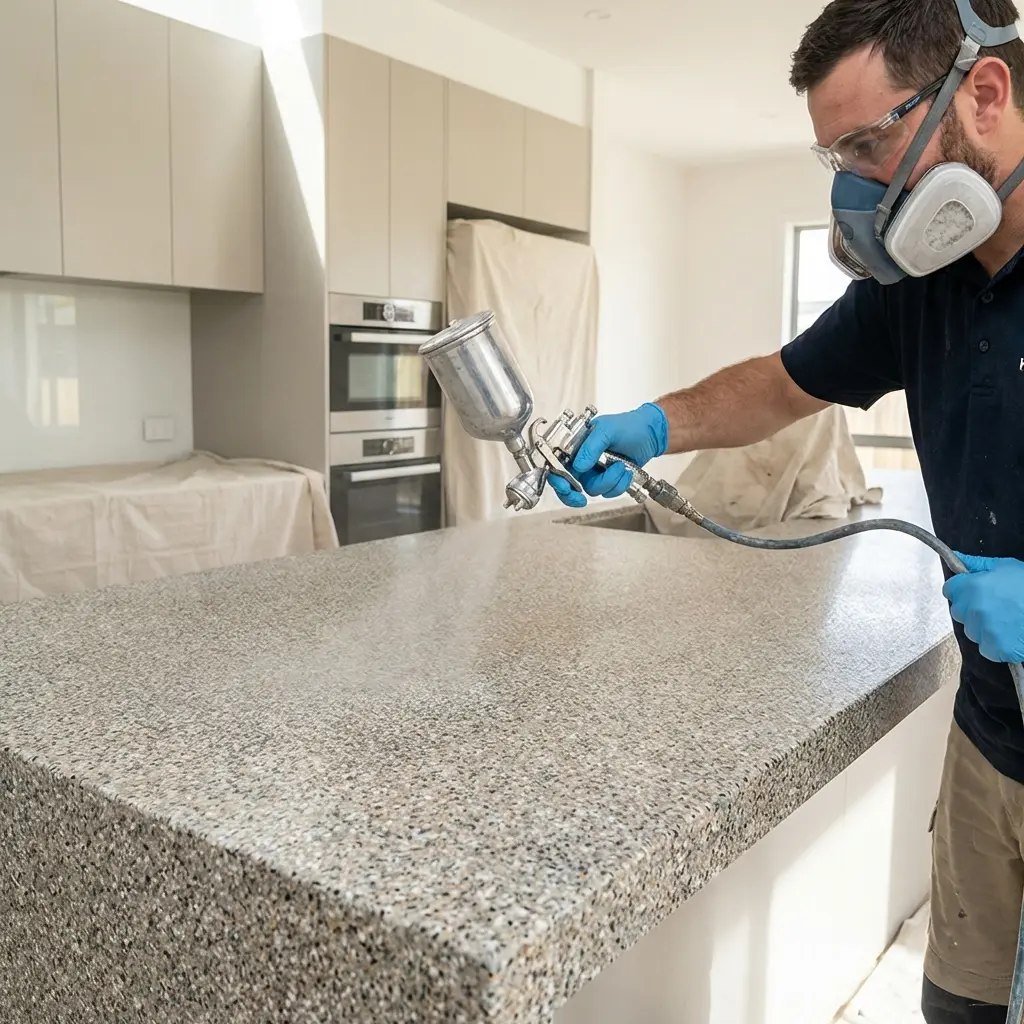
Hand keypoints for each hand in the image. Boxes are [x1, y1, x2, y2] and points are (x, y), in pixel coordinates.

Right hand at [548, 403, 668, 507]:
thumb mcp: (607, 430)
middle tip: (581, 499)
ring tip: (621, 466)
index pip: (556, 464)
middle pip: (568, 484)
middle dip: (573, 495)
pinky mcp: (608, 480)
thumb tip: (578, 466)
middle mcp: (581, 460)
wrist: (650, 434)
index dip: (556, 478)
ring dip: (609, 481)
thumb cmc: (628, 425)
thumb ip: (591, 447)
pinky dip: (619, 485)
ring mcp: (594, 471)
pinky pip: (608, 492)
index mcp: (575, 445)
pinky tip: (626, 471)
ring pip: (592, 489)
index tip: (564, 487)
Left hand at [942, 553, 1023, 662]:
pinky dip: (995, 645)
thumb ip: (978, 564)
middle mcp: (972, 610)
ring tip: (1006, 619)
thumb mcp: (1006, 567)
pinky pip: (985, 648)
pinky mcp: (994, 649)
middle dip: (972, 608)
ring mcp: (982, 631)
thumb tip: (957, 557)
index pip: (950, 589)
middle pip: (959, 611)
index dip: (962, 588)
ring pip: (971, 630)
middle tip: (996, 605)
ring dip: (983, 627)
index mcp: (972, 587)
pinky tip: (1010, 634)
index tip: (974, 590)